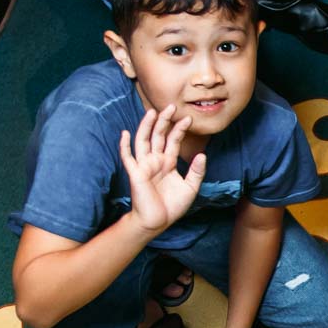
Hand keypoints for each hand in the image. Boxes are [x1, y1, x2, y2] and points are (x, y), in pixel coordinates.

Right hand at [118, 106, 203, 231]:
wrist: (158, 221)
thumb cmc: (172, 206)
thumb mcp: (191, 187)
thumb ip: (197, 171)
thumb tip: (202, 154)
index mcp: (168, 162)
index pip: (173, 141)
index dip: (180, 129)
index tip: (188, 118)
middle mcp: (155, 161)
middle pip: (158, 135)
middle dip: (164, 121)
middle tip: (171, 106)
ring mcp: (144, 166)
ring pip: (143, 141)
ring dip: (146, 126)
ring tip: (152, 112)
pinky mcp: (135, 173)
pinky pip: (127, 157)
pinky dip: (124, 145)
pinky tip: (124, 133)